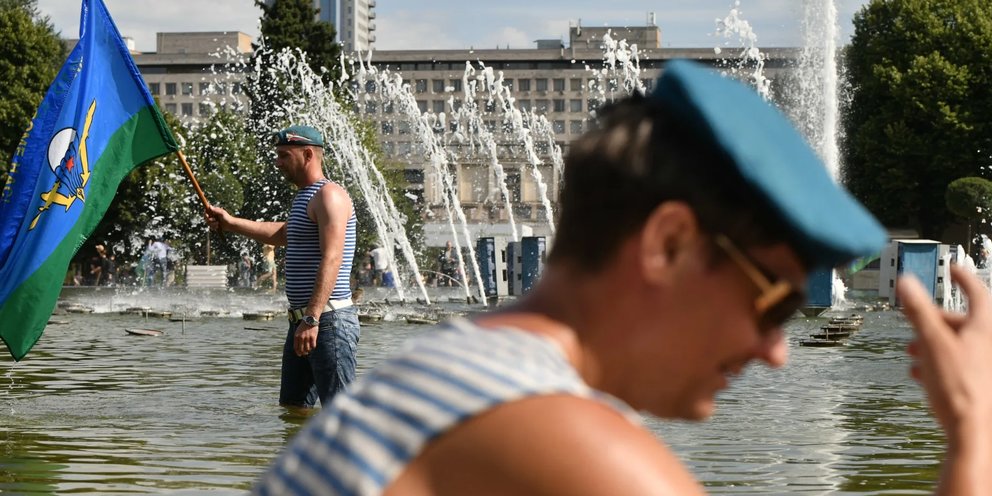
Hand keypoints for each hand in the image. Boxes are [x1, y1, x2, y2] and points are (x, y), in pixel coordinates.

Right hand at [204, 204, 230, 231]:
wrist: (231, 225)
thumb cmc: (227, 218)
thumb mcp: (222, 213)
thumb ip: (216, 210)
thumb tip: (209, 206)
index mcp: (214, 211)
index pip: (206, 211)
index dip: (205, 214)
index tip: (207, 216)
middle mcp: (213, 215)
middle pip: (206, 217)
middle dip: (209, 220)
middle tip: (214, 220)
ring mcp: (213, 220)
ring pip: (208, 223)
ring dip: (212, 224)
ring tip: (218, 224)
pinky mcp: (214, 224)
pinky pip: (211, 226)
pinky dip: (214, 227)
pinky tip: (218, 226)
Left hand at [294, 322, 317, 356]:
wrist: (310, 319)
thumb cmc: (303, 326)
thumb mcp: (297, 332)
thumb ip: (297, 338)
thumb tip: (298, 347)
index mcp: (296, 336)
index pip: (296, 347)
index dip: (297, 352)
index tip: (299, 355)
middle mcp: (301, 337)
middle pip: (301, 349)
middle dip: (303, 353)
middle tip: (305, 354)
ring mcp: (307, 337)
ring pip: (307, 348)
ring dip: (308, 351)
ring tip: (309, 350)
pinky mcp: (313, 336)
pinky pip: (313, 345)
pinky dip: (313, 347)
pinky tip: (313, 346)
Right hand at [898, 265, 991, 443]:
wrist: (974, 431)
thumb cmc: (959, 388)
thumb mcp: (932, 342)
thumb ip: (919, 311)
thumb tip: (907, 282)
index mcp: (983, 329)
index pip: (977, 294)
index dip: (964, 279)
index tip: (954, 269)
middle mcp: (988, 345)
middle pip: (962, 322)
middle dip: (936, 319)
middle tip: (917, 320)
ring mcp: (984, 366)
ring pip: (958, 345)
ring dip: (933, 344)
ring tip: (913, 351)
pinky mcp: (978, 385)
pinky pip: (958, 366)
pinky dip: (939, 363)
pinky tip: (922, 374)